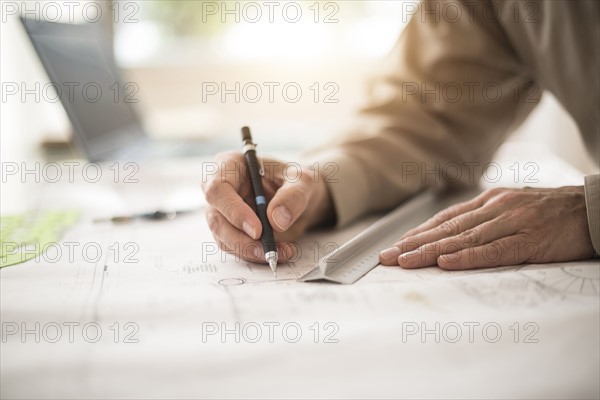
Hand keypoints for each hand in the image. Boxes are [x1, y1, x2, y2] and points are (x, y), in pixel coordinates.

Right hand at [202, 152, 333, 262]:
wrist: (300, 198)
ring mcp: (222, 214)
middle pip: (216, 220)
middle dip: (242, 240)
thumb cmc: (295, 181)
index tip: (257, 230)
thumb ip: (293, 196)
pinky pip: (237, 249)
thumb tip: (277, 220)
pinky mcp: (230, 233)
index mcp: (230, 166)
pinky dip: (258, 255)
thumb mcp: (302, 180)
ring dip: (252, 251)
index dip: (234, 211)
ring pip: (224, 239)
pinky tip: (281, 251)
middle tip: (268, 250)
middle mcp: (220, 191)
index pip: (218, 189)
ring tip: (283, 251)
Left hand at [379, 186, 594, 269]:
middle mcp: (495, 208)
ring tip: (406, 261)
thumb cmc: (551, 212)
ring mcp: (512, 222)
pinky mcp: (530, 239)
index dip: (418, 233)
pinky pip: (494, 250)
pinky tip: (447, 263)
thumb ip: (484, 220)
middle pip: (447, 228)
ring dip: (431, 251)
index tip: (395, 246)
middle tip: (388, 257)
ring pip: (463, 238)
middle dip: (414, 244)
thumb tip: (453, 237)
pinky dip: (468, 257)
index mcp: (489, 202)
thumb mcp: (512, 208)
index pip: (445, 219)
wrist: (593, 208)